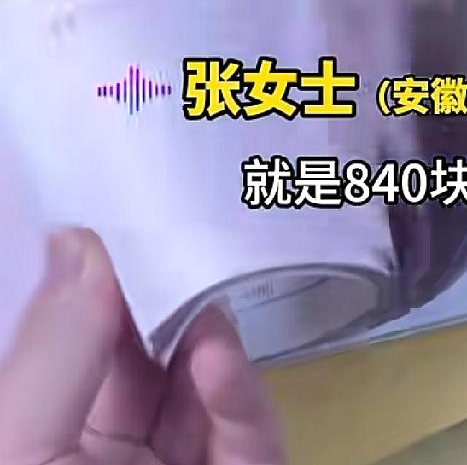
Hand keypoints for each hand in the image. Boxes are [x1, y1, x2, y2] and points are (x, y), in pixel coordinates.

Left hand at [0, 228, 284, 464]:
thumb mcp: (21, 445)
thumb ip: (55, 347)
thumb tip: (77, 239)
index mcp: (48, 437)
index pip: (74, 340)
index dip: (95, 279)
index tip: (115, 218)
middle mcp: (109, 450)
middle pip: (148, 353)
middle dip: (163, 297)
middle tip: (176, 238)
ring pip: (209, 381)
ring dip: (209, 335)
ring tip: (204, 298)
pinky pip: (251, 430)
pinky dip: (240, 389)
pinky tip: (218, 358)